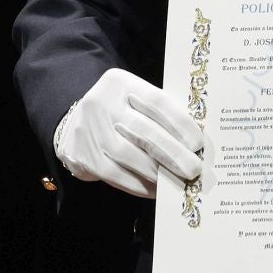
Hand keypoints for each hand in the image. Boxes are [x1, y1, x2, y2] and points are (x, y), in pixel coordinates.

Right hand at [54, 68, 203, 198]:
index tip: (198, 143)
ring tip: (177, 181)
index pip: (157, 101)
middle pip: (144, 131)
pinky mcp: (83, 156)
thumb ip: (158, 114)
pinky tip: (155, 189)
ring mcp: (90, 131)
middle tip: (194, 169)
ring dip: (157, 172)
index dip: (180, 123)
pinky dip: (139, 185)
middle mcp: (102, 104)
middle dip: (173, 153)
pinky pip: (116, 175)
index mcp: (121, 83)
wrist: (75, 125)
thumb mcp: (133, 101)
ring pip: (130, 156)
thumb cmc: (118, 113)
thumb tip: (193, 143)